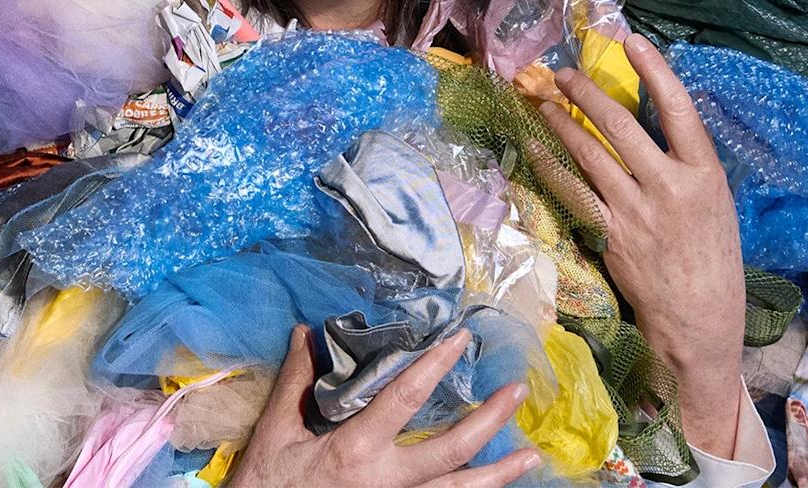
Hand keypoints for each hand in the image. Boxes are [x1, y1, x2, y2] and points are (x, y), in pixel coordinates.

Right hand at [232, 325, 541, 487]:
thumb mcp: (275, 434)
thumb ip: (295, 384)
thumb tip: (306, 334)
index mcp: (356, 450)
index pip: (405, 398)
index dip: (435, 365)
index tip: (461, 338)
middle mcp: (386, 482)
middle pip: (452, 450)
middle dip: (490, 420)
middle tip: (518, 391)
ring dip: (498, 474)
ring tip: (532, 454)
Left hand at [540, 34, 744, 458]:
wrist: (699, 320)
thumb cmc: (712, 260)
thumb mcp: (715, 204)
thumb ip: (686, 165)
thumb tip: (651, 123)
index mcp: (706, 175)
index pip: (679, 110)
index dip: (656, 71)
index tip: (632, 41)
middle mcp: (670, 187)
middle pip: (621, 125)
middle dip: (587, 92)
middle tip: (563, 71)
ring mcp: (636, 211)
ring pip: (589, 153)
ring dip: (562, 121)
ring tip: (542, 98)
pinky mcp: (609, 234)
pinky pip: (572, 189)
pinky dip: (551, 164)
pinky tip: (535, 146)